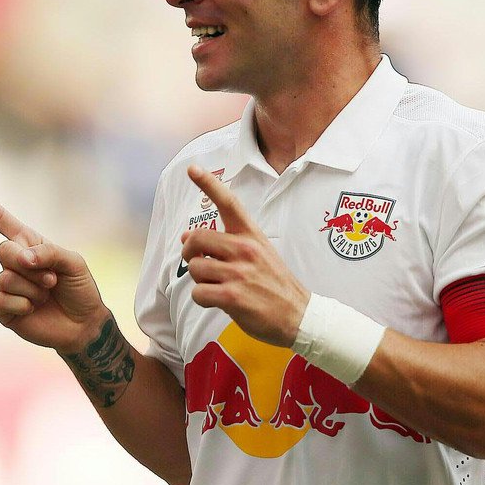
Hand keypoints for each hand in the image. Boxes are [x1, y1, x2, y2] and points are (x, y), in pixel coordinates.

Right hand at [0, 184, 108, 353]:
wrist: (83, 324)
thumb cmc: (79, 289)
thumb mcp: (73, 262)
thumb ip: (48, 253)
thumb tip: (21, 258)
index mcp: (28, 244)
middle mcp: (14, 263)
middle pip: (3, 250)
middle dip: (29, 265)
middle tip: (51, 278)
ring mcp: (7, 286)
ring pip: (6, 279)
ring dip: (33, 288)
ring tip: (47, 295)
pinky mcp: (3, 309)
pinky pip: (1, 301)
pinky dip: (24, 304)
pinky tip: (33, 309)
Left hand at [181, 165, 309, 346]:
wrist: (299, 315)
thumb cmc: (273, 283)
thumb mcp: (258, 253)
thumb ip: (225, 243)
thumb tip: (186, 236)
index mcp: (252, 235)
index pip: (229, 202)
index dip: (208, 183)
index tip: (192, 169)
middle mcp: (245, 249)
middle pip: (197, 238)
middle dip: (189, 252)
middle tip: (198, 262)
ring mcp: (239, 273)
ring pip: (195, 268)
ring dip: (199, 279)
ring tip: (218, 285)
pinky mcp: (233, 297)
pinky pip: (198, 292)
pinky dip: (202, 298)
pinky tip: (218, 301)